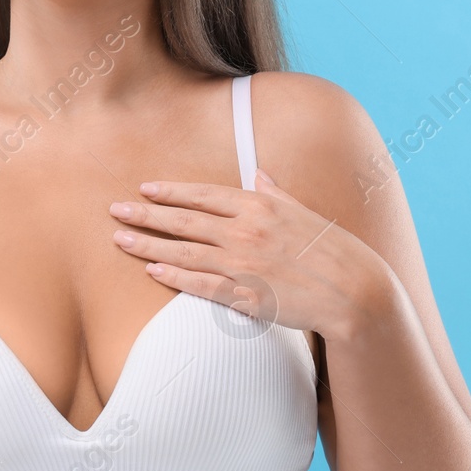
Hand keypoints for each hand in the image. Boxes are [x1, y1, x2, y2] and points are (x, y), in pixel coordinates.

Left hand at [108, 168, 400, 342]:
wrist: (355, 291)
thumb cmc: (332, 249)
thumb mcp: (303, 212)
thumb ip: (276, 193)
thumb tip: (260, 174)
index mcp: (259, 206)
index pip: (204, 195)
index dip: (171, 192)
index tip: (145, 189)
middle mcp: (245, 231)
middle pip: (184, 220)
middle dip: (145, 214)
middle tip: (115, 210)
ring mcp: (243, 264)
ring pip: (184, 252)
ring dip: (148, 245)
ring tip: (120, 239)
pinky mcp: (245, 295)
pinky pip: (200, 284)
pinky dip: (174, 276)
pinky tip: (152, 270)